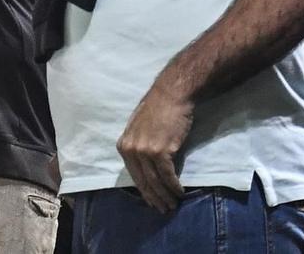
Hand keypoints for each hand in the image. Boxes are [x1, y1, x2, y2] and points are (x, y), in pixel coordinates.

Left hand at [116, 78, 194, 212]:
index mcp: (123, 145)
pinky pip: (168, 175)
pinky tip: (180, 192)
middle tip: (163, 209)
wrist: (171, 95)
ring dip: (165, 196)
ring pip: (156, 181)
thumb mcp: (139, 128)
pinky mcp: (161, 151)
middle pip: (143, 181)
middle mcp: (131, 149)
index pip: (134, 175)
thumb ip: (138, 146)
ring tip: (173, 205)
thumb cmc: (158, 109)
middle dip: (154, 197)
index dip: (144, 191)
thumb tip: (144, 166)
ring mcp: (145, 151)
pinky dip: (174, 186)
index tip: (151, 201)